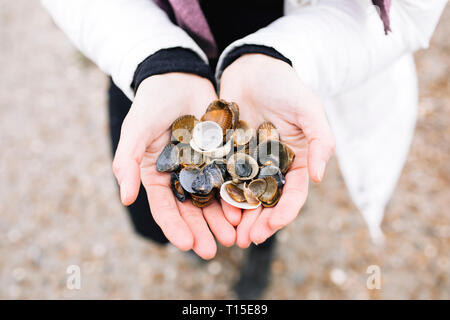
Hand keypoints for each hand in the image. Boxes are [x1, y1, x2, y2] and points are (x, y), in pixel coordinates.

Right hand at [112, 73, 237, 258]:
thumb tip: (126, 198)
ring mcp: (203, 167)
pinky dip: (236, 194)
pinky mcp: (222, 155)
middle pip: (192, 211)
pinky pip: (230, 178)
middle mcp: (181, 177)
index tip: (187, 245)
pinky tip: (245, 207)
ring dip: (222, 219)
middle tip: (214, 250)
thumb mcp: (135, 130)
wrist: (179, 77)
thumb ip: (127, 162)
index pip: (166, 208)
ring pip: (213, 199)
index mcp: (157, 176)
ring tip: (234, 237)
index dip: (175, 228)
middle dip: (202, 231)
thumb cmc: (151, 103)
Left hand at [219, 54, 334, 246]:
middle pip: (267, 202)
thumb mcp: (309, 108)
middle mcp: (272, 167)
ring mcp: (248, 163)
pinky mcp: (226, 155)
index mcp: (296, 161)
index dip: (284, 213)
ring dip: (238, 217)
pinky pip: (222, 178)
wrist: (252, 67)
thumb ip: (321, 139)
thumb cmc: (285, 85)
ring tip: (229, 235)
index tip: (271, 228)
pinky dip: (219, 195)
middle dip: (258, 223)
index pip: (293, 194)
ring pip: (244, 196)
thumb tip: (319, 178)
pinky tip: (212, 208)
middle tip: (245, 241)